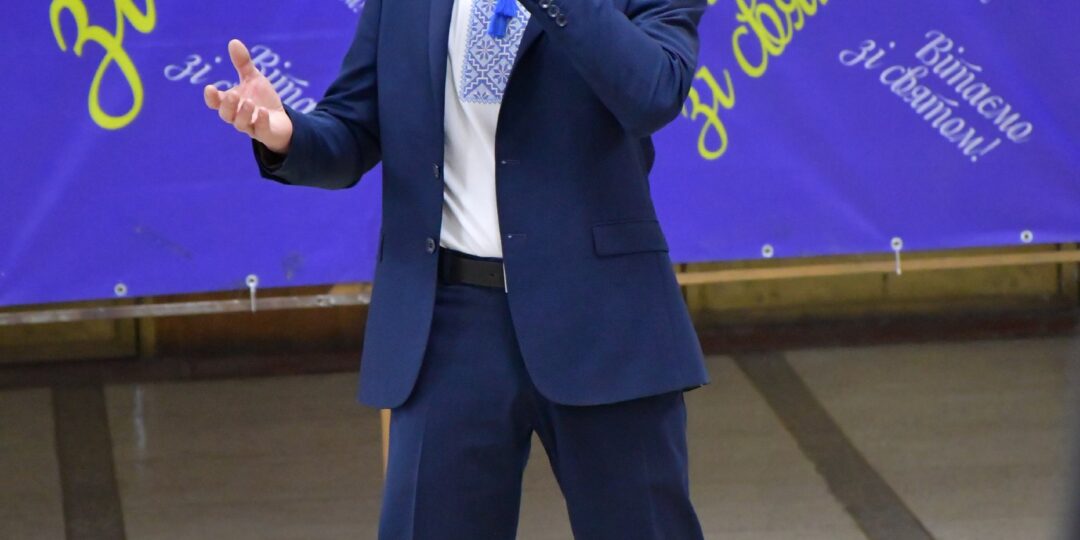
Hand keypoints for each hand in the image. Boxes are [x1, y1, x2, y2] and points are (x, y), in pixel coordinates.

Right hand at [203, 39, 292, 153]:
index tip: (210, 88)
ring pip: (241, 124)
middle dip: (228, 105)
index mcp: (231, 103)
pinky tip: (264, 112)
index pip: (215, 103)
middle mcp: (238, 116)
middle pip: (226, 115)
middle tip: (233, 94)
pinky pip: (260, 130)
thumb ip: (243, 63)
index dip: (211, 97)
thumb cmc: (262, 99)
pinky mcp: (264, 133)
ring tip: (249, 102)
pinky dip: (261, 121)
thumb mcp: (253, 79)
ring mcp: (251, 126)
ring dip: (244, 113)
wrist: (281, 120)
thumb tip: (233, 41)